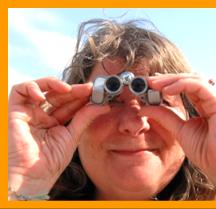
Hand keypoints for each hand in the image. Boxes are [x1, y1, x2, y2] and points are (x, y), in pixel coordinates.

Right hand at [8, 77, 109, 195]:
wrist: (33, 177)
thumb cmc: (51, 161)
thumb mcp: (73, 135)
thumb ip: (85, 118)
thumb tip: (103, 106)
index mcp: (55, 122)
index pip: (69, 104)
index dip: (80, 97)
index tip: (94, 92)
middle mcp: (42, 116)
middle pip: (58, 95)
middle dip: (73, 90)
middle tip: (87, 88)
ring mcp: (29, 113)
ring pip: (41, 88)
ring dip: (54, 84)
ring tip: (68, 89)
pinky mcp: (14, 111)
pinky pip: (19, 91)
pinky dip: (32, 88)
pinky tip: (44, 96)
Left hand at [139, 73, 215, 190]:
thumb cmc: (207, 153)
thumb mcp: (180, 130)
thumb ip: (165, 117)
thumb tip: (145, 108)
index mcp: (206, 106)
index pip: (186, 87)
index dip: (168, 83)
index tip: (150, 85)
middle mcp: (212, 99)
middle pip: (189, 80)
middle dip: (167, 79)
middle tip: (149, 81)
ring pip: (193, 79)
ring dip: (171, 79)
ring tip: (153, 84)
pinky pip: (199, 86)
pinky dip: (181, 85)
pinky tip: (166, 90)